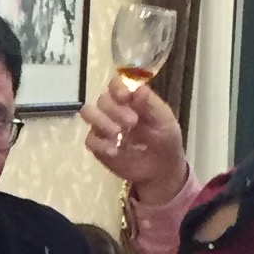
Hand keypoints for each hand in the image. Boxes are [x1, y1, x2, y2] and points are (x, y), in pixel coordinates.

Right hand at [80, 81, 187, 208]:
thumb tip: (138, 89)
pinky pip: (90, 140)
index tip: (125, 97)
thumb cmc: (165, 139)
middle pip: (102, 98)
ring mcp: (103, 127)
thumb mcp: (164, 120)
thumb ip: (151, 104)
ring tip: (116, 133)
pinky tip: (114, 150)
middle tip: (132, 122)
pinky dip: (100, 144)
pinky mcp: (98, 146)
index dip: (117, 87)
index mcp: (130, 99)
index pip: (116, 84)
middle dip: (115, 109)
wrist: (161, 169)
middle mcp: (113, 109)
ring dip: (101, 121)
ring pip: (88, 113)